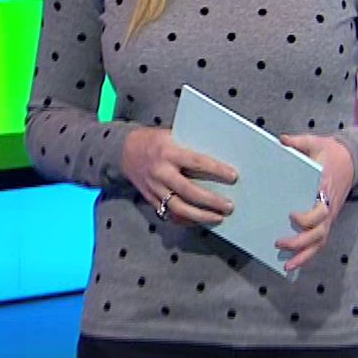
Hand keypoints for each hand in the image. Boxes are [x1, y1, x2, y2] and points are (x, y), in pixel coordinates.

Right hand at [122, 127, 237, 225]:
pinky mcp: (150, 199)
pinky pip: (169, 214)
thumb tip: (220, 157)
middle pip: (189, 191)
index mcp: (168, 152)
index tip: (233, 176)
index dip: (216, 170)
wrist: (124, 150)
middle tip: (229, 206)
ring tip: (218, 218)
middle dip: (210, 201)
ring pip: (179, 207)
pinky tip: (199, 221)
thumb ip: (191, 147)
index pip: (196, 162)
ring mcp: (154, 188)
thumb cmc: (154, 141)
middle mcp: (161, 172)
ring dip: (200, 216)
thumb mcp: (172, 135)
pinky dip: (185, 220)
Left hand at [272, 133, 355, 271]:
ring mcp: (329, 216)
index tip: (291, 216)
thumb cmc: (330, 151)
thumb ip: (298, 142)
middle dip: (300, 241)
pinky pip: (319, 242)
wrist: (351, 159)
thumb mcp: (315, 141)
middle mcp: (329, 207)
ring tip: (286, 264)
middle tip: (279, 242)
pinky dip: (308, 255)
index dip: (307, 217)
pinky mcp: (327, 221)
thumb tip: (282, 140)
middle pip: (319, 232)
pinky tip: (293, 263)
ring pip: (320, 242)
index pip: (321, 210)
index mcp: (325, 189)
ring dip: (304, 255)